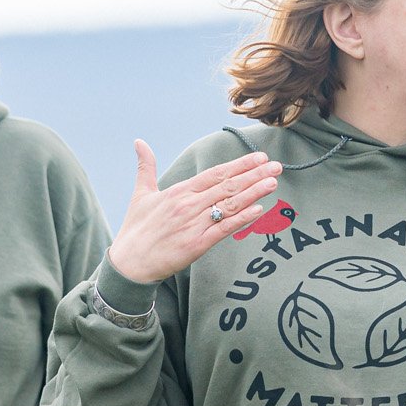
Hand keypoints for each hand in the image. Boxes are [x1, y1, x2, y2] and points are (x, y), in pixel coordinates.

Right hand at [105, 144, 282, 286]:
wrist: (129, 264)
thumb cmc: (136, 229)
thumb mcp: (141, 194)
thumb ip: (145, 167)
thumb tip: (139, 142)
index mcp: (178, 191)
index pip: (215, 174)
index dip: (239, 165)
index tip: (259, 157)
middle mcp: (188, 205)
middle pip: (227, 186)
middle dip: (254, 174)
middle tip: (276, 165)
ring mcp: (194, 224)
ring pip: (229, 205)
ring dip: (253, 193)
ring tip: (273, 182)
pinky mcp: (197, 245)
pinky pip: (224, 229)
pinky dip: (242, 219)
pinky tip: (259, 210)